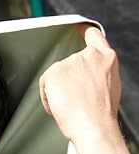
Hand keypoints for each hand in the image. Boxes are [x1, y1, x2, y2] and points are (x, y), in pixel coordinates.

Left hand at [39, 24, 120, 142]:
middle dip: (68, 81)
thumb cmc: (100, 113)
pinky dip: (47, 97)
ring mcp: (70, 62)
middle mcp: (88, 56)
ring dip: (58, 91)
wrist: (93, 125)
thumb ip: (97, 72)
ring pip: (57, 76)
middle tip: (74, 100)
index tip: (78, 28)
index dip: (84, 30)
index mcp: (105, 57)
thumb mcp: (108, 84)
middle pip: (69, 63)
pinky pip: (45, 84)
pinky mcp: (54, 72)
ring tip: (70, 106)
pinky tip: (59, 106)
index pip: (93, 36)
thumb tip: (87, 76)